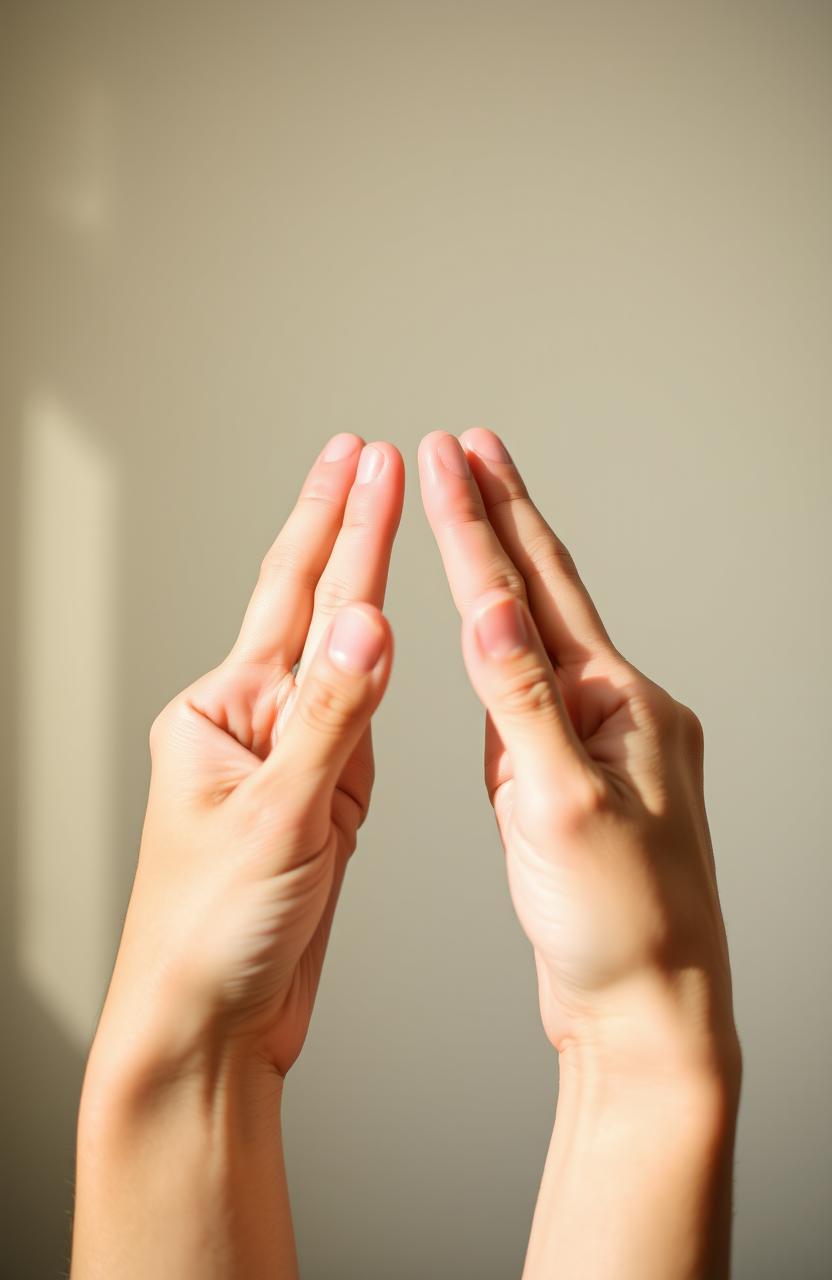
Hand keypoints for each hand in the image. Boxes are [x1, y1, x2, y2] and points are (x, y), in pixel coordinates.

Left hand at [93, 434, 403, 1083]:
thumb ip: (330, 717)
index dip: (337, 526)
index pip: (291, 602)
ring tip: (382, 516)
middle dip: (346, 530)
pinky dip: (378, 677)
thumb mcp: (277, 817)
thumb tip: (368, 620)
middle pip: (310, 612)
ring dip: (364, 590)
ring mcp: (288, 761)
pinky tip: (380, 636)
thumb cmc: (212, 933)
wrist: (213, 1027)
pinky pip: (357, 723)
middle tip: (373, 459)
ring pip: (341, 662)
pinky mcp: (321, 803)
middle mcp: (250, 726)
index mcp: (220, 716)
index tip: (366, 462)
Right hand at [419, 428, 737, 1080]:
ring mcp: (600, 745)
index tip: (447, 456)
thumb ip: (524, 705)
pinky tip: (496, 636)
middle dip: (503, 517)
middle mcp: (618, 713)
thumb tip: (491, 611)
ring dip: (504, 575)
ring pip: (539, 643)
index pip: (530, 596)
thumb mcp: (565, 808)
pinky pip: (532, 700)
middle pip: (548, 597)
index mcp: (618, 707)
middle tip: (469, 449)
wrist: (644, 1012)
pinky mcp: (576, 782)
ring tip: (480, 515)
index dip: (479, 523)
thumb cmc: (618, 923)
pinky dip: (504, 653)